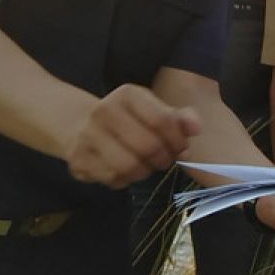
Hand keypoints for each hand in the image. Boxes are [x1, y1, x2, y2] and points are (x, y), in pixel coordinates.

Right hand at [65, 84, 201, 187]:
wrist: (78, 125)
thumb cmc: (127, 118)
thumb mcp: (153, 109)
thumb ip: (179, 117)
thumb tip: (196, 128)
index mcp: (127, 95)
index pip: (162, 120)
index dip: (178, 139)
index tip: (182, 147)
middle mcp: (104, 111)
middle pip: (148, 146)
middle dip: (164, 158)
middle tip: (165, 159)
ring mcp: (87, 137)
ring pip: (130, 166)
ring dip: (145, 171)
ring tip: (146, 165)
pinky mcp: (79, 161)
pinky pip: (113, 179)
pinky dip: (126, 180)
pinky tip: (126, 170)